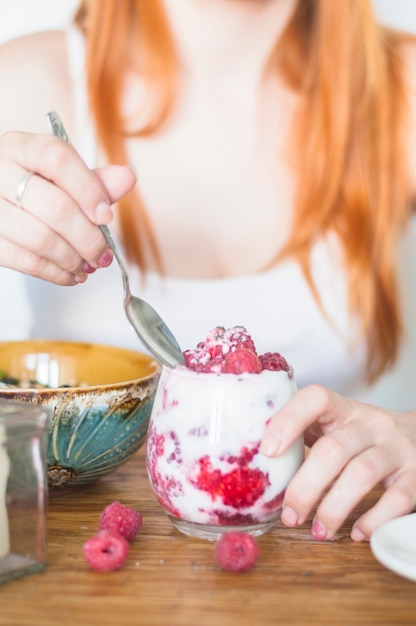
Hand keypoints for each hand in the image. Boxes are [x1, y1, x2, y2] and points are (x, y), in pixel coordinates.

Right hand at [0, 130, 136, 284]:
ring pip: (40, 239)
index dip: (89, 190)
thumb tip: (128, 177)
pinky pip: (26, 261)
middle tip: (103, 254)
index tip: (107, 217)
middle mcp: (0, 171)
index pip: (58, 159)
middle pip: (55, 207)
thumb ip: (93, 180)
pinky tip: (70, 274)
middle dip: (88, 238)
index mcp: (22, 148)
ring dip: (73, 259)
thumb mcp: (59, 177)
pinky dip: (56, 273)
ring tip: (89, 265)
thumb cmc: (30, 188)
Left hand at [260, 385, 415, 540]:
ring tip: (318, 531)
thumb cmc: (363, 438)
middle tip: (289, 515)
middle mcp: (372, 424)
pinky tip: (356, 533)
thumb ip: (305, 436)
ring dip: (334, 508)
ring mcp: (396, 449)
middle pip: (334, 449)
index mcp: (344, 409)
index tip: (267, 451)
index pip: (316, 398)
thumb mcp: (337, 426)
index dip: (288, 420)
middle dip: (305, 486)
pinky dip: (373, 520)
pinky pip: (396, 499)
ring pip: (362, 474)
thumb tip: (257, 465)